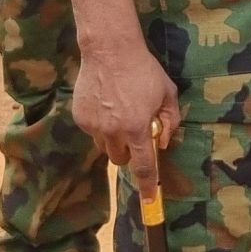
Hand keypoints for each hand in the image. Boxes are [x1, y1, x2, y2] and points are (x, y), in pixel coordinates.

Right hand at [73, 40, 181, 185]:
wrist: (110, 51)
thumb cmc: (144, 70)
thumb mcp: (167, 93)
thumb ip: (170, 121)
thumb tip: (163, 142)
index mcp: (136, 128)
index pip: (143, 166)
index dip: (148, 186)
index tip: (149, 200)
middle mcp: (113, 131)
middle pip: (120, 159)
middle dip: (129, 153)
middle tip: (135, 133)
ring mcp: (93, 125)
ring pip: (104, 147)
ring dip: (114, 139)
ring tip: (120, 112)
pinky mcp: (80, 117)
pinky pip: (92, 131)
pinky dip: (101, 125)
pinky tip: (107, 103)